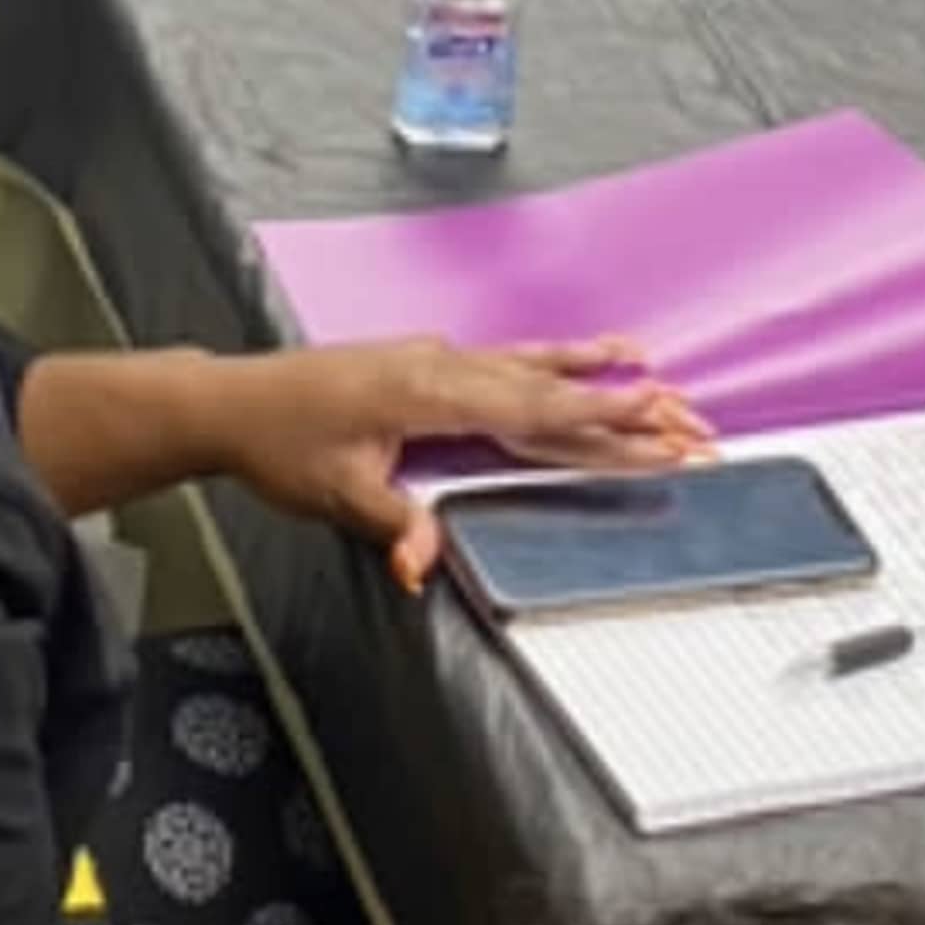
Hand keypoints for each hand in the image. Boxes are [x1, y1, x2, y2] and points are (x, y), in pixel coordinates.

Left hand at [213, 335, 716, 591]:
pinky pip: (503, 360)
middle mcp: (443, 367)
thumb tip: (423, 565)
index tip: (657, 421)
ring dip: (592, 371)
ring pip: (531, 365)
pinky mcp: (426, 365)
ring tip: (650, 362)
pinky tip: (571, 359)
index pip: (533, 411)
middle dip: (621, 405)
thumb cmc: (282, 443)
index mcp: (432, 393)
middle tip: (688, 418)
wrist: (236, 401)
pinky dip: (547, 360)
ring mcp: (436, 360)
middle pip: (549, 387)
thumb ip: (393, 523)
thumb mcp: (337, 494)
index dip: (599, 420)